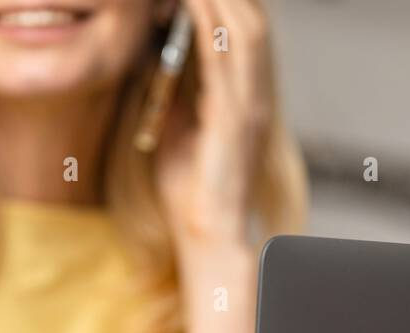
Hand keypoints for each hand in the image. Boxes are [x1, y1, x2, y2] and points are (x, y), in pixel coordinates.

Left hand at [155, 0, 271, 249]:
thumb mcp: (177, 120)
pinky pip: (227, 59)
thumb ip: (174, 82)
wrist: (208, 233)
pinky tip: (191, 1)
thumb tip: (153, 41)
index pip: (244, 24)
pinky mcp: (238, 120)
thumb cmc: (190, 185)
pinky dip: (210, 23)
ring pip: (248, 28)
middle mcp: (256, 91)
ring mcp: (252, 103)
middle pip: (253, 16)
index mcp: (245, 90)